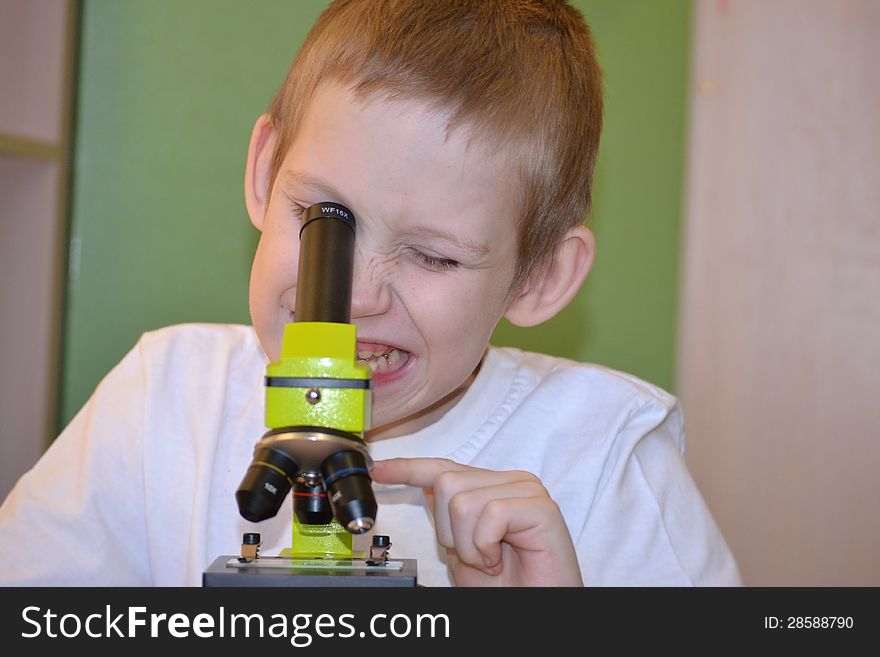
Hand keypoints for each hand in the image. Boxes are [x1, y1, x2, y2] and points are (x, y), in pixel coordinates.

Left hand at [370, 458, 582, 586]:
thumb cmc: (506, 587)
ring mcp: (527, 490)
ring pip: (462, 500)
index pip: (443, 467)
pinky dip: (485, 546)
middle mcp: (510, 481)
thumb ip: (448, 518)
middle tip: (476, 557)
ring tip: (490, 560)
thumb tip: (424, 485)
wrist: (537, 607)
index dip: (407, 468)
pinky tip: (500, 561)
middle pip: (446, 482)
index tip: (377, 470)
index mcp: (491, 487)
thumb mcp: (463, 552)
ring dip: (468, 544)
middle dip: (449, 531)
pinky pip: (490, 514)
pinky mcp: (541, 506)